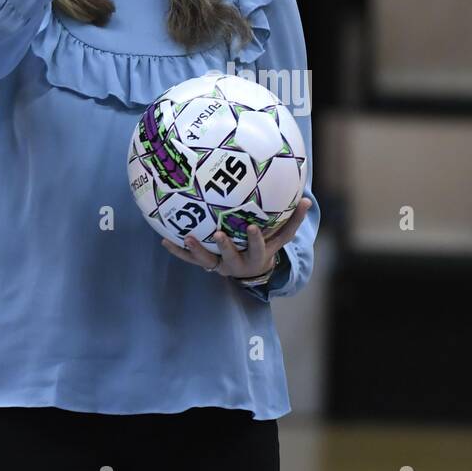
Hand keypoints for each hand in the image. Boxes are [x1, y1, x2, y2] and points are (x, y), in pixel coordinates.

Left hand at [162, 197, 312, 278]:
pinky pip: (190, 259)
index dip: (255, 240)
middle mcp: (237, 264)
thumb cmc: (267, 247)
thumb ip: (293, 221)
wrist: (251, 271)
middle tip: (217, 234)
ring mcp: (220, 265)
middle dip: (224, 247)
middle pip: (231, 257)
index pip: (258, 249)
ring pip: (206, 260)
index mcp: (257, 256)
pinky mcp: (206, 264)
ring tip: (186, 237)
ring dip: (195, 249)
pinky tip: (164, 238)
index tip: (252, 228)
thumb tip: (308, 199)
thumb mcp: (281, 237)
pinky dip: (177, 250)